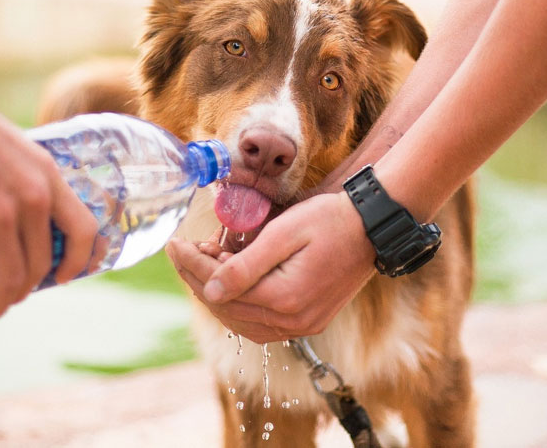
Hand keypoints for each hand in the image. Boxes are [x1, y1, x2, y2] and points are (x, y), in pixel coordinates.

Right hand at [0, 88, 98, 330]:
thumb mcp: (19, 152)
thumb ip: (29, 186)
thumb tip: (26, 222)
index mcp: (49, 179)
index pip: (84, 231)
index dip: (80, 262)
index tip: (64, 279)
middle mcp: (31, 200)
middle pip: (41, 266)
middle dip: (25, 292)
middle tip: (7, 300)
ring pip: (8, 281)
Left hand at [167, 192, 375, 342]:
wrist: (372, 227)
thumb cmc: (330, 220)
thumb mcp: (284, 233)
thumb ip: (245, 265)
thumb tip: (209, 290)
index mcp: (285, 299)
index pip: (221, 289)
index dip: (192, 265)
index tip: (174, 244)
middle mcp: (293, 321)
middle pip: (227, 308)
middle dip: (199, 279)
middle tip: (184, 251)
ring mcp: (302, 326)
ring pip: (241, 321)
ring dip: (216, 294)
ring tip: (204, 263)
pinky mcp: (308, 321)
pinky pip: (261, 324)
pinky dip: (239, 306)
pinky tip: (229, 284)